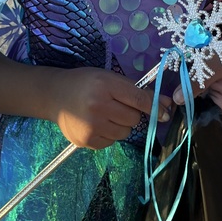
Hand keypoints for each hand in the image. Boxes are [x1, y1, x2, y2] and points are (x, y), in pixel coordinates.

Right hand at [48, 67, 171, 149]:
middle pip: (134, 119)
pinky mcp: (87, 140)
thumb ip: (135, 90)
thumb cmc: (85, 83)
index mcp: (104, 85)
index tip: (165, 113)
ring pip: (125, 132)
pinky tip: (97, 123)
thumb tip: (166, 104)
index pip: (138, 99)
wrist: (55, 95)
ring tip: (105, 115)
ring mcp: (91, 126)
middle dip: (131, 113)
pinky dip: (109, 134)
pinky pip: (112, 141)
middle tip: (117, 106)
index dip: (155, 107)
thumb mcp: (108, 78)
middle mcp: (98, 106)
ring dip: (121, 125)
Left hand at [172, 23, 221, 121]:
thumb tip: (177, 100)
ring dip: (183, 106)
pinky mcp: (204, 90)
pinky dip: (184, 96)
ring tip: (166, 108)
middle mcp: (219, 106)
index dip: (196, 128)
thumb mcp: (211, 68)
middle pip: (201, 118)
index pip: (212, 126)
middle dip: (185, 116)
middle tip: (166, 115)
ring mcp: (211, 98)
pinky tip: (170, 99)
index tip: (178, 126)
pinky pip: (193, 98)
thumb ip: (195, 84)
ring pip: (195, 108)